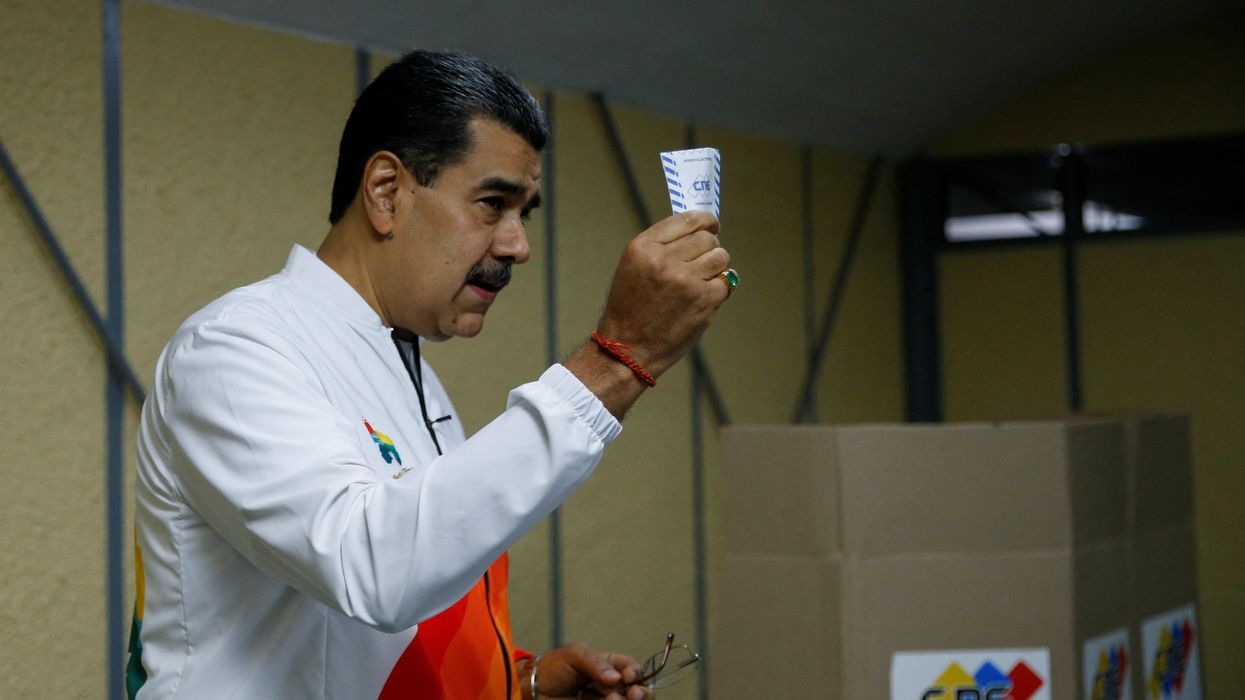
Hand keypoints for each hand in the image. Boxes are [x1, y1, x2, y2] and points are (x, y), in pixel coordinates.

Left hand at [525, 643, 653, 699]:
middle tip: (633, 695)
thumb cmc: (553, 668)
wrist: (533, 690)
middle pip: (640, 691)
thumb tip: (616, 678)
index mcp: (610, 666)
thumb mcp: (575, 655)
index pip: (632, 669)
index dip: (635, 673)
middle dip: (642, 693)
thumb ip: (596, 663)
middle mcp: (612, 686)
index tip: (628, 677)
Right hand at [597, 210, 729, 378]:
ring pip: (720, 257)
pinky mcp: (704, 300)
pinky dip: (718, 289)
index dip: (706, 221)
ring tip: (702, 280)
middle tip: (702, 262)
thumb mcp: (633, 267)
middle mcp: (664, 259)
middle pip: (707, 238)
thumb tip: (700, 230)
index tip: (712, 225)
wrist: (628, 349)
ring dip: (716, 267)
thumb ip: (662, 246)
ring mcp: (686, 280)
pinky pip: (726, 282)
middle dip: (709, 248)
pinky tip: (703, 298)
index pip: (688, 219)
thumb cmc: (631, 309)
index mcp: (643, 247)